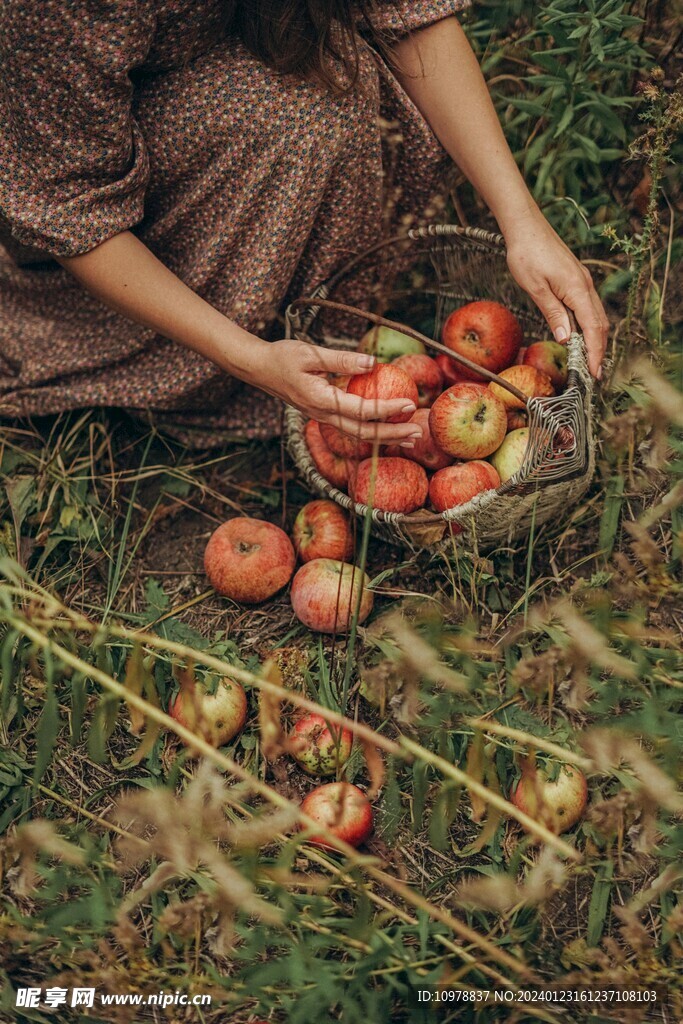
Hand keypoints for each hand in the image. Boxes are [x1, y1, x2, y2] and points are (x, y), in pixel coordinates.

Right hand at [255, 339, 421, 445]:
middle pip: (363, 433)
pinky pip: (352, 428)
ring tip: (411, 438)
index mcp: (321, 401)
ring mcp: (323, 418)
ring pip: (358, 435)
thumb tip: (373, 362)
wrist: (259, 369)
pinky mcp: (324, 415)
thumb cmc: (283, 357)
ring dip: (386, 438)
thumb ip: (342, 359)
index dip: (387, 410)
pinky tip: (389, 429)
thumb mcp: (311, 353)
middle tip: (418, 433)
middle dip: (392, 435)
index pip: (361, 411)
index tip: (410, 404)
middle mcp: (323, 415)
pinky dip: (373, 431)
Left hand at [504, 212, 608, 377]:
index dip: (595, 353)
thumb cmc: (526, 254)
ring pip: (596, 316)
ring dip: (595, 339)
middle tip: (593, 374)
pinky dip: (588, 325)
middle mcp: (585, 286)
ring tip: (588, 360)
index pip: (592, 328)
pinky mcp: (576, 279)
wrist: (526, 226)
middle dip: (598, 350)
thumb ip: (553, 313)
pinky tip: (580, 335)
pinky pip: (588, 307)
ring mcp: (582, 282)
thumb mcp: (535, 287)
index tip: (594, 373)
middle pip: (599, 324)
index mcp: (577, 289)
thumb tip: (566, 338)